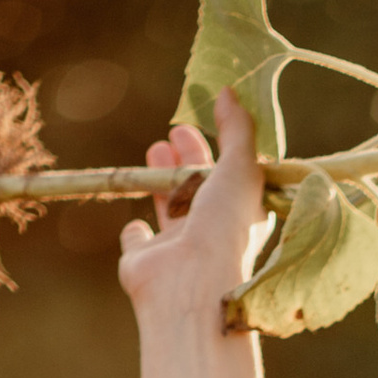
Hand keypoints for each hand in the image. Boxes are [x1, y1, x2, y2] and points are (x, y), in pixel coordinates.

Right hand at [116, 86, 266, 321]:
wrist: (189, 285)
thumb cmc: (223, 228)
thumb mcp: (241, 168)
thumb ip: (236, 130)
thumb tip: (228, 92)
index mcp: (240, 215)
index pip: (230, 175)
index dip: (217, 148)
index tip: (200, 123)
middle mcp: (211, 233)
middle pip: (198, 187)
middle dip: (187, 157)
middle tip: (175, 132)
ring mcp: (177, 248)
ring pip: (170, 207)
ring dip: (161, 180)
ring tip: (155, 149)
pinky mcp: (144, 260)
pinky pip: (139, 241)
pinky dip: (136, 232)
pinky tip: (138, 225)